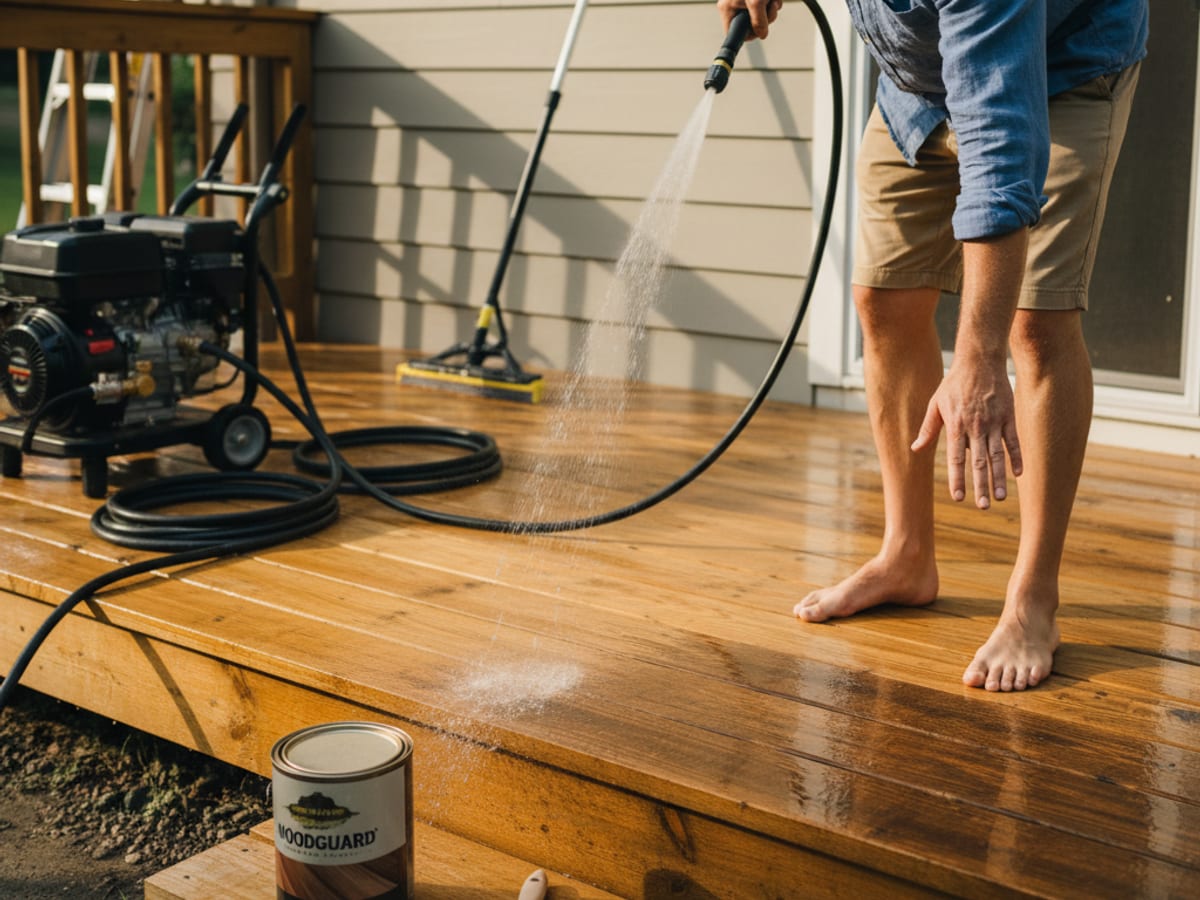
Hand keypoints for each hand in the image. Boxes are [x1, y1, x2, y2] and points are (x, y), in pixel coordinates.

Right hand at [717, 0, 781, 39]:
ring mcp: (743, 2)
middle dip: (765, 19)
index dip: (749, 35)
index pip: (733, 34)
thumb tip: (762, 35)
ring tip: (772, 0)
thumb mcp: (756, 2)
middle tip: (771, 8)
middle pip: (750, 26)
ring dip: (771, 11)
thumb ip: (759, 21)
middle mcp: (733, 6)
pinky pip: (764, 7)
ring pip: (760, 17)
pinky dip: (772, 3)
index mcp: (727, 9)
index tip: (760, 30)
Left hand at [911, 355, 1022, 509]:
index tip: (958, 497)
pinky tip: (1018, 474)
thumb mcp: (935, 404)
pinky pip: (1013, 441)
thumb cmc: (954, 384)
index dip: (957, 479)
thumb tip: (915, 449)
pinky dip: (1016, 457)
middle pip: (978, 462)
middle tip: (983, 506)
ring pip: (997, 455)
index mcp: (955, 426)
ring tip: (1000, 498)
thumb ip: (927, 429)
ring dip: (999, 478)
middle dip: (980, 486)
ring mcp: (993, 423)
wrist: (979, 360)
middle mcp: (975, 427)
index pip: (956, 459)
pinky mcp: (1008, 416)